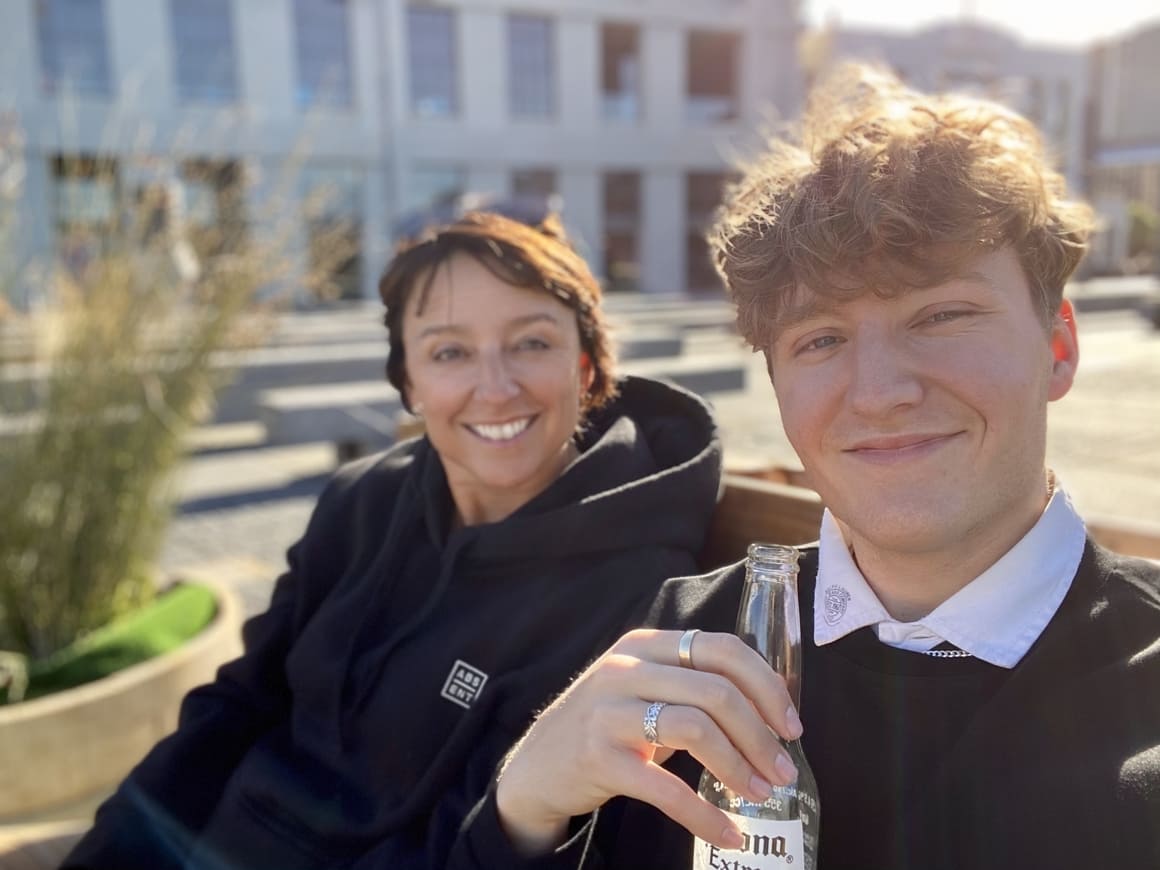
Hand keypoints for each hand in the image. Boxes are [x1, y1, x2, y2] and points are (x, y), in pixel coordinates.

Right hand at [494, 628, 802, 855]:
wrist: (537, 767)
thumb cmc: (605, 727)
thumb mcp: (642, 688)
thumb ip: (690, 684)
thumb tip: (768, 708)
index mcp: (646, 644)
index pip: (721, 648)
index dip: (766, 685)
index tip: (791, 723)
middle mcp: (626, 668)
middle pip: (716, 691)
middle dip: (760, 735)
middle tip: (782, 770)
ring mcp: (608, 711)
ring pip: (696, 728)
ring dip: (739, 767)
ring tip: (760, 794)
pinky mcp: (598, 757)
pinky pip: (665, 788)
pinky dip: (704, 815)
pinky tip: (726, 833)